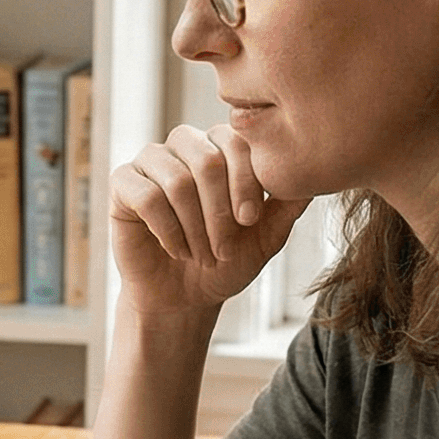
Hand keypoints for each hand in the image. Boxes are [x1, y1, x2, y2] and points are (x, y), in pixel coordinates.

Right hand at [108, 123, 311, 319]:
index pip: (237, 142)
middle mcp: (186, 145)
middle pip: (206, 159)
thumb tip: (315, 174)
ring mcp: (152, 161)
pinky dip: (167, 229)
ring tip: (201, 253)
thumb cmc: (227, 261)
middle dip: (219, 210)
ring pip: (176, 179)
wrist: (186, 296)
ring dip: (194, 226)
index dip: (245, 181)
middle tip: (225, 247)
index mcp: (222, 146)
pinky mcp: (123, 184)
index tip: (250, 221)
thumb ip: (288, 203)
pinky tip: (176, 249)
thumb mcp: (267, 235)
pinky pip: (145, 195)